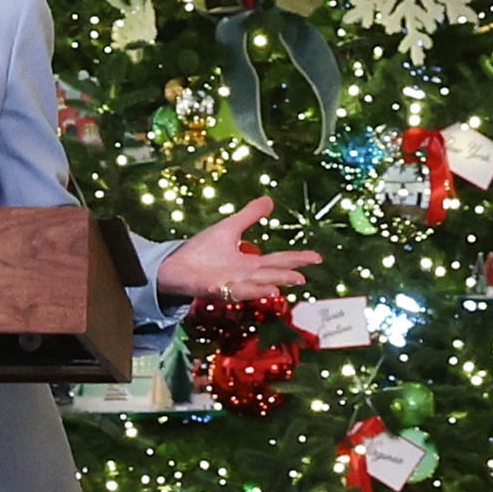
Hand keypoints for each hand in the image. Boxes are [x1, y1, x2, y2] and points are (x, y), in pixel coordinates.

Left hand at [152, 199, 322, 304]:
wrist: (175, 265)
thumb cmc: (202, 252)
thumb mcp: (230, 229)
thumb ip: (249, 216)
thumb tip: (270, 200)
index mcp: (250, 263)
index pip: (279, 260)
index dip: (298, 258)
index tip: (317, 258)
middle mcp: (244, 276)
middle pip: (269, 274)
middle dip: (286, 276)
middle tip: (304, 277)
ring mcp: (229, 283)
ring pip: (252, 285)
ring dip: (265, 286)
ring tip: (280, 286)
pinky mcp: (212, 288)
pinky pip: (229, 291)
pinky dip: (241, 291)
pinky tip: (248, 289)